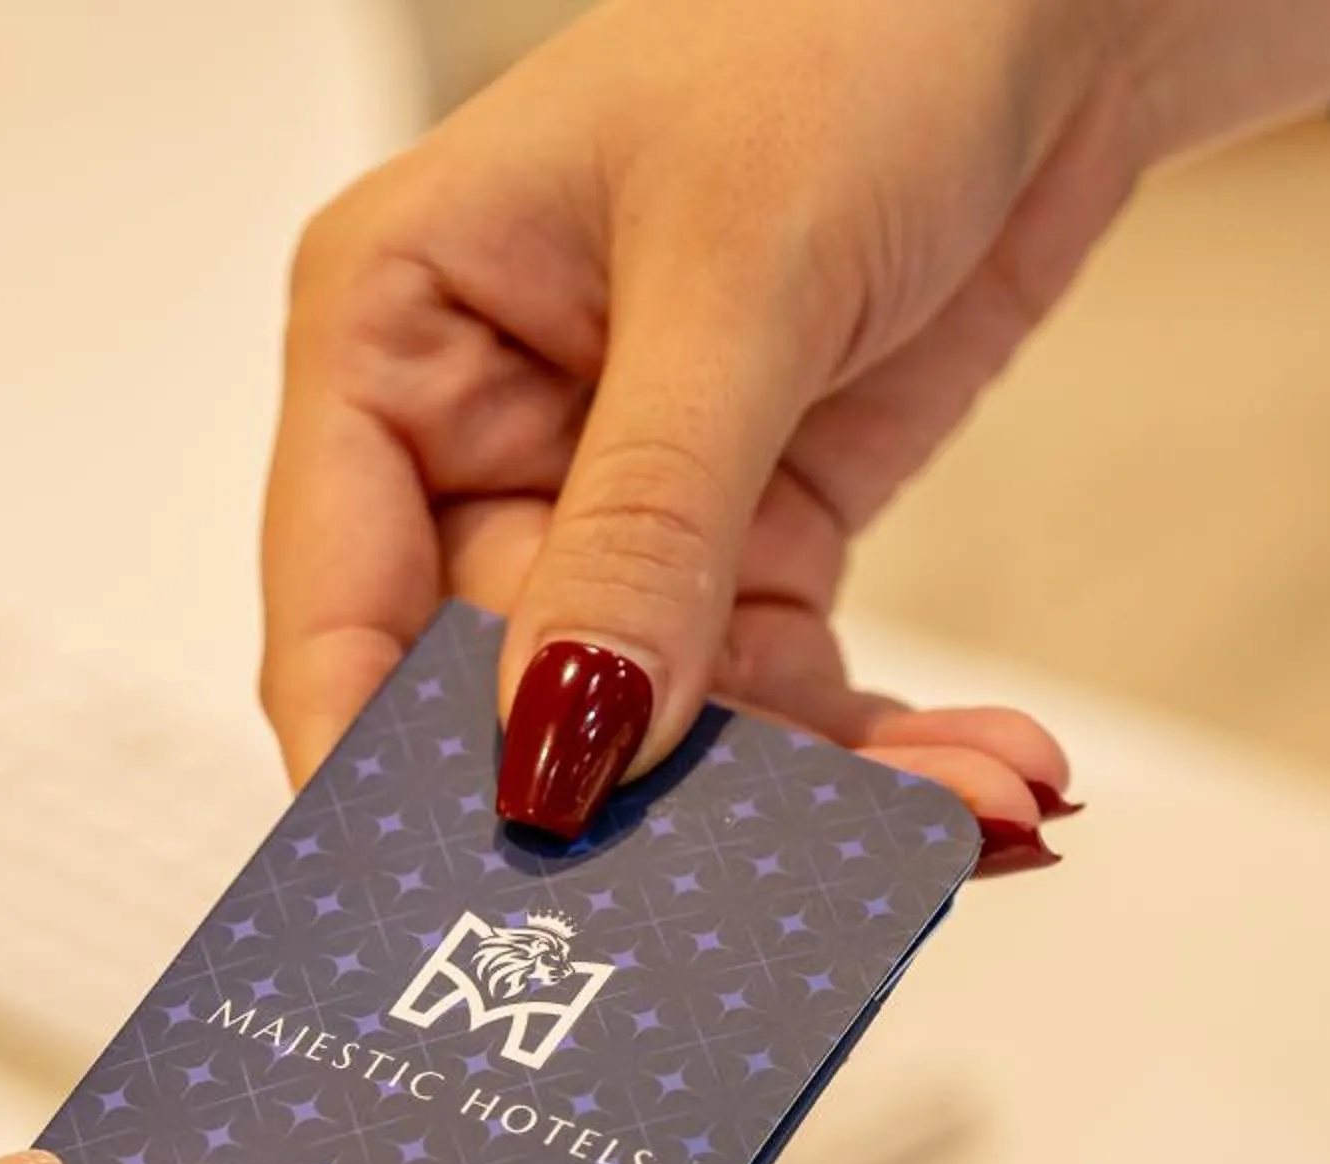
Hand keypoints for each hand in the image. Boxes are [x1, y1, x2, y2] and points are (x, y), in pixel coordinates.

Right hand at [259, 0, 1329, 851]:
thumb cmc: (846, 31)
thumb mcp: (734, 280)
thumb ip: (642, 528)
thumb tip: (564, 751)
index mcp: (390, 335)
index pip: (337, 611)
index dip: (386, 779)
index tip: (469, 910)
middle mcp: (478, 438)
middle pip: (511, 704)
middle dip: (660, 809)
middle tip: (783, 906)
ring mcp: (616, 503)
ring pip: (668, 729)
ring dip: (820, 797)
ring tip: (981, 813)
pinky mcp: (746, 538)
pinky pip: (782, 701)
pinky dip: (881, 756)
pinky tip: (992, 780)